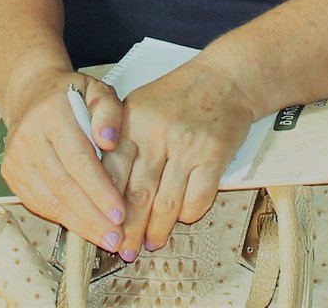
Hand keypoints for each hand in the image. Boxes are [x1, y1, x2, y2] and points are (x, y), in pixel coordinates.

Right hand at [0, 68, 126, 252]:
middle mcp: (28, 136)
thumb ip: (109, 111)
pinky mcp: (10, 172)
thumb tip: (109, 140)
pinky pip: (36, 202)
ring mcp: (15, 156)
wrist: (31, 93)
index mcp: (52, 113)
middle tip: (116, 236)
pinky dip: (61, 218)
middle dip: (92, 215)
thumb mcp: (98, 90)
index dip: (99, 189)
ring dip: (78, 223)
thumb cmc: (73, 94)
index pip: (78, 159)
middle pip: (63, 185)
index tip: (120, 212)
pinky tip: (82, 227)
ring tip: (104, 237)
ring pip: (48, 199)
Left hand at [105, 60, 254, 259]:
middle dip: (128, 229)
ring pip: (166, 204)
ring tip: (150, 243)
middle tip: (123, 249)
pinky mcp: (214, 154)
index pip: (111, 171)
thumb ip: (120, 140)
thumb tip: (102, 187)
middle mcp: (157, 132)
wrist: (226, 78)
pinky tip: (181, 219)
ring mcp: (188, 144)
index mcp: (132, 120)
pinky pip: (197, 199)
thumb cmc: (180, 95)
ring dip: (157, 231)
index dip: (104, 206)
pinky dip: (187, 215)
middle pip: (137, 194)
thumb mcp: (140, 105)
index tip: (101, 226)